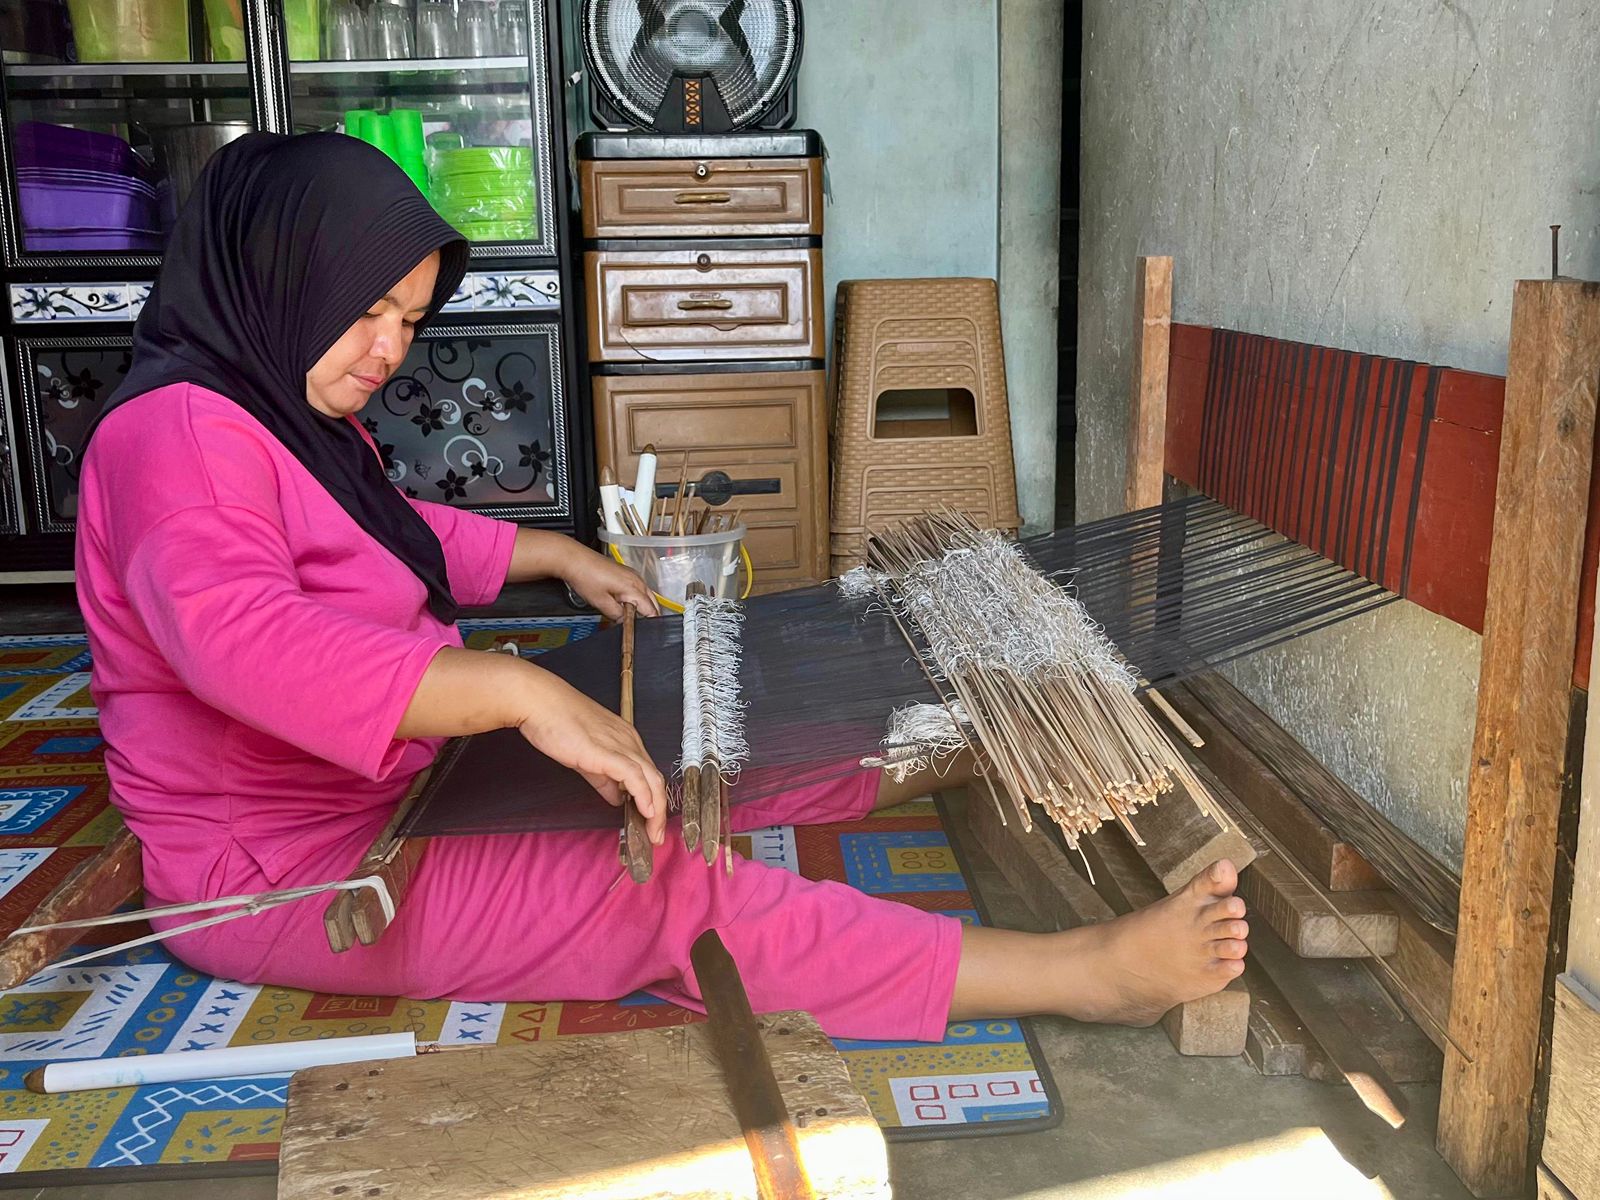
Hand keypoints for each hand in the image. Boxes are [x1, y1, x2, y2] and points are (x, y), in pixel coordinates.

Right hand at [515, 669, 668, 842]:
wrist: (539, 702)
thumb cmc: (557, 722)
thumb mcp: (586, 755)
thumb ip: (603, 779)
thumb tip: (616, 798)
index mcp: (626, 740)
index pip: (649, 773)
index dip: (654, 799)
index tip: (652, 822)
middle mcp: (629, 741)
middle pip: (656, 779)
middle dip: (660, 811)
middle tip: (657, 835)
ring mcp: (619, 745)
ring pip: (651, 779)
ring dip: (656, 810)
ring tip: (654, 832)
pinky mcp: (605, 751)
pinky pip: (633, 776)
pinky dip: (643, 795)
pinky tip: (645, 812)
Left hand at [562, 543, 658, 618]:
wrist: (575, 560)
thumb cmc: (585, 576)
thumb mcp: (601, 603)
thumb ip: (617, 616)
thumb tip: (625, 623)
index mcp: (634, 587)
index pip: (651, 610)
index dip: (647, 624)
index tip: (638, 630)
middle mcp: (637, 579)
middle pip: (653, 603)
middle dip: (648, 616)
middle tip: (634, 626)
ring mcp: (633, 575)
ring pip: (647, 596)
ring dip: (641, 607)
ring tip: (627, 615)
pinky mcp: (627, 573)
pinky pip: (639, 589)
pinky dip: (636, 599)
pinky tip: (624, 603)